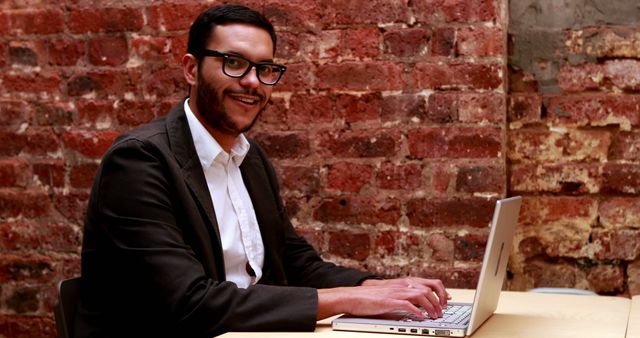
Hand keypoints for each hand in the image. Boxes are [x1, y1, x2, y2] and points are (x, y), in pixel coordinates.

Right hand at [316, 277, 449, 319]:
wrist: (353, 296)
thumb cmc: (370, 297)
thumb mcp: (391, 293)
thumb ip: (404, 295)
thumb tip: (418, 304)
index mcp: (404, 282)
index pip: (429, 282)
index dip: (441, 291)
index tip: (447, 300)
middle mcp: (403, 285)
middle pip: (429, 289)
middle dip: (439, 301)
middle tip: (442, 312)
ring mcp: (397, 292)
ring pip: (422, 296)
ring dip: (431, 307)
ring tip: (435, 316)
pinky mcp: (390, 301)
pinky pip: (408, 305)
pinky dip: (417, 311)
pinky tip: (421, 318)